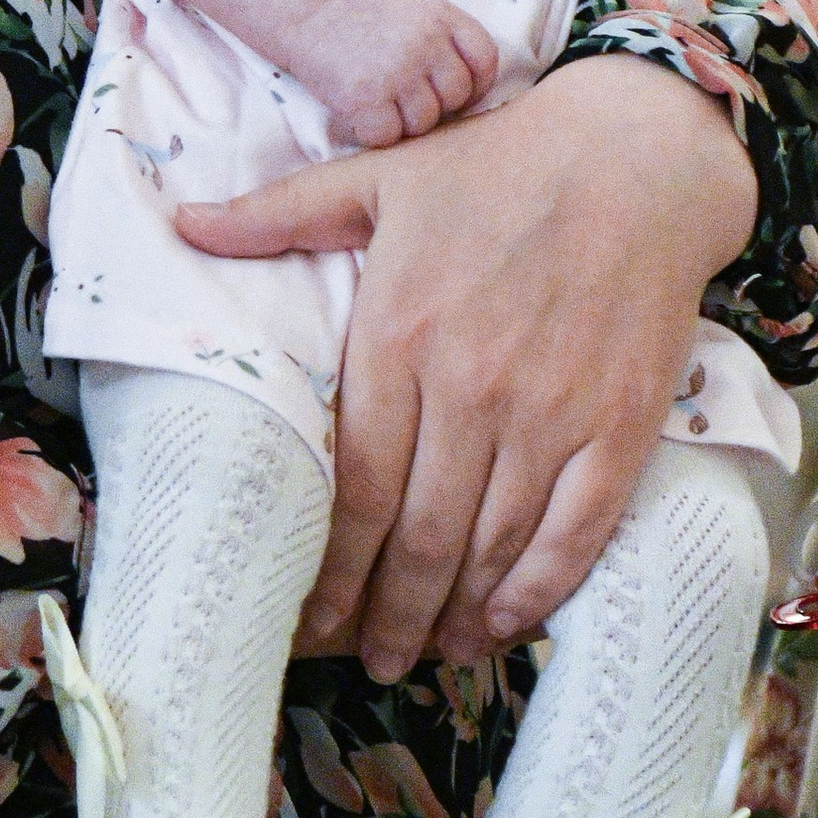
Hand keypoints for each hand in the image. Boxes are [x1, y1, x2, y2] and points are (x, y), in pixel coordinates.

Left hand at [172, 57, 755, 674]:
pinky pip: (574, 535)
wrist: (635, 158)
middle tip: (366, 659)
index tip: (311, 616)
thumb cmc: (496, 165)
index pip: (357, 485)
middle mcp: (470, 386)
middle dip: (388, 612)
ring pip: (491, 547)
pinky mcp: (619, 427)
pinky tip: (503, 625)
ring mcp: (550, 412)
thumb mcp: (376, 176)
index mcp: (398, 333)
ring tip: (423, 653)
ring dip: (453, 616)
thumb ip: (277, 214)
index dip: (333, 565)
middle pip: (420, 536)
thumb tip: (183, 222)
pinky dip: (536, 593)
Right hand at [282, 0, 497, 145]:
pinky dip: (375, 131)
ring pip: (424, 122)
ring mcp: (395, 71)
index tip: (453, 91)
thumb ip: (451, 38)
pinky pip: (389, 136)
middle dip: (435, 103)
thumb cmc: (367, 18)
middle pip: (456, 97)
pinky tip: (363, 109)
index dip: (476, 83)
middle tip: (404, 92)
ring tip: (381, 98)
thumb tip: (475, 92)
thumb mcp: (418, 8)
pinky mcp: (365, 98)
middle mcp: (423, 41)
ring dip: (404, 120)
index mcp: (440, 15)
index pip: (485, 60)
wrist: (310, 12)